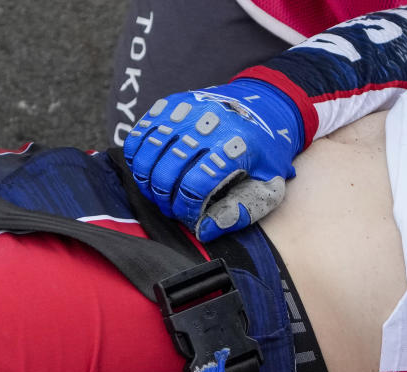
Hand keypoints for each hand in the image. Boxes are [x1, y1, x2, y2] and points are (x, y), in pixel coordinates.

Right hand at [123, 79, 301, 240]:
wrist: (266, 104)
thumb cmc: (266, 152)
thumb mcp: (269, 185)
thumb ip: (241, 212)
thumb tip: (204, 231)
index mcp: (234, 146)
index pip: (194, 186)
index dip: (185, 209)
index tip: (188, 217)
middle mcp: (206, 125)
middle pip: (166, 172)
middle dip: (163, 199)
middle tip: (170, 208)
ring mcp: (185, 111)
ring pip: (147, 154)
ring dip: (146, 181)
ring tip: (157, 192)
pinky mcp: (170, 104)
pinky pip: (139, 134)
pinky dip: (137, 157)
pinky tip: (148, 170)